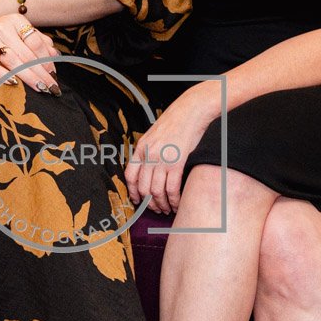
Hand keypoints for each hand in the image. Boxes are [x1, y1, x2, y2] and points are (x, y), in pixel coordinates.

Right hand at [0, 14, 62, 98]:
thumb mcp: (17, 32)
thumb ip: (37, 40)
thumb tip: (55, 55)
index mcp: (14, 20)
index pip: (35, 41)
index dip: (46, 58)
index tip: (53, 73)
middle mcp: (1, 26)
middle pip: (26, 54)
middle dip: (41, 73)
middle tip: (52, 87)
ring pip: (13, 61)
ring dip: (28, 77)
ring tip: (40, 88)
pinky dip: (3, 76)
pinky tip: (15, 84)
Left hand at [125, 83, 218, 215]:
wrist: (189, 112)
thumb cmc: (174, 123)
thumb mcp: (153, 135)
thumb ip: (148, 151)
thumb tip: (146, 169)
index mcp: (141, 148)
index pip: (130, 176)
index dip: (133, 192)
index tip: (138, 201)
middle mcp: (149, 155)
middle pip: (143, 188)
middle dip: (149, 203)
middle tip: (156, 209)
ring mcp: (162, 159)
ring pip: (157, 192)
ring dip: (162, 204)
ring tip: (167, 209)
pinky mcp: (177, 163)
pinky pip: (172, 188)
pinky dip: (174, 200)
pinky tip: (177, 203)